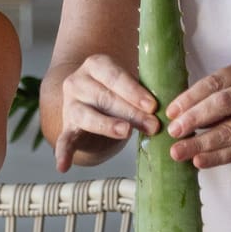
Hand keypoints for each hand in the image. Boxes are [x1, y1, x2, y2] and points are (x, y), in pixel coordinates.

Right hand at [53, 54, 159, 172]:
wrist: (92, 103)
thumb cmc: (118, 92)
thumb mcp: (129, 87)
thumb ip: (143, 94)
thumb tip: (166, 109)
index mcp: (96, 65)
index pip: (115, 76)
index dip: (134, 91)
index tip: (152, 105)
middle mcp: (78, 82)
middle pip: (105, 98)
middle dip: (131, 112)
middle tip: (153, 125)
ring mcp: (70, 106)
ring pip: (88, 116)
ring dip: (108, 125)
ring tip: (125, 132)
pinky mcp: (66, 128)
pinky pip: (64, 141)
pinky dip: (63, 153)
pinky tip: (63, 166)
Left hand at [165, 60, 230, 169]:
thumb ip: (218, 96)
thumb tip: (179, 115)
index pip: (216, 82)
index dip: (190, 97)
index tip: (171, 112)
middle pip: (223, 103)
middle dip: (194, 118)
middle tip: (173, 131)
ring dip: (201, 143)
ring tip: (178, 151)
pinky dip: (217, 157)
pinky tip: (199, 161)